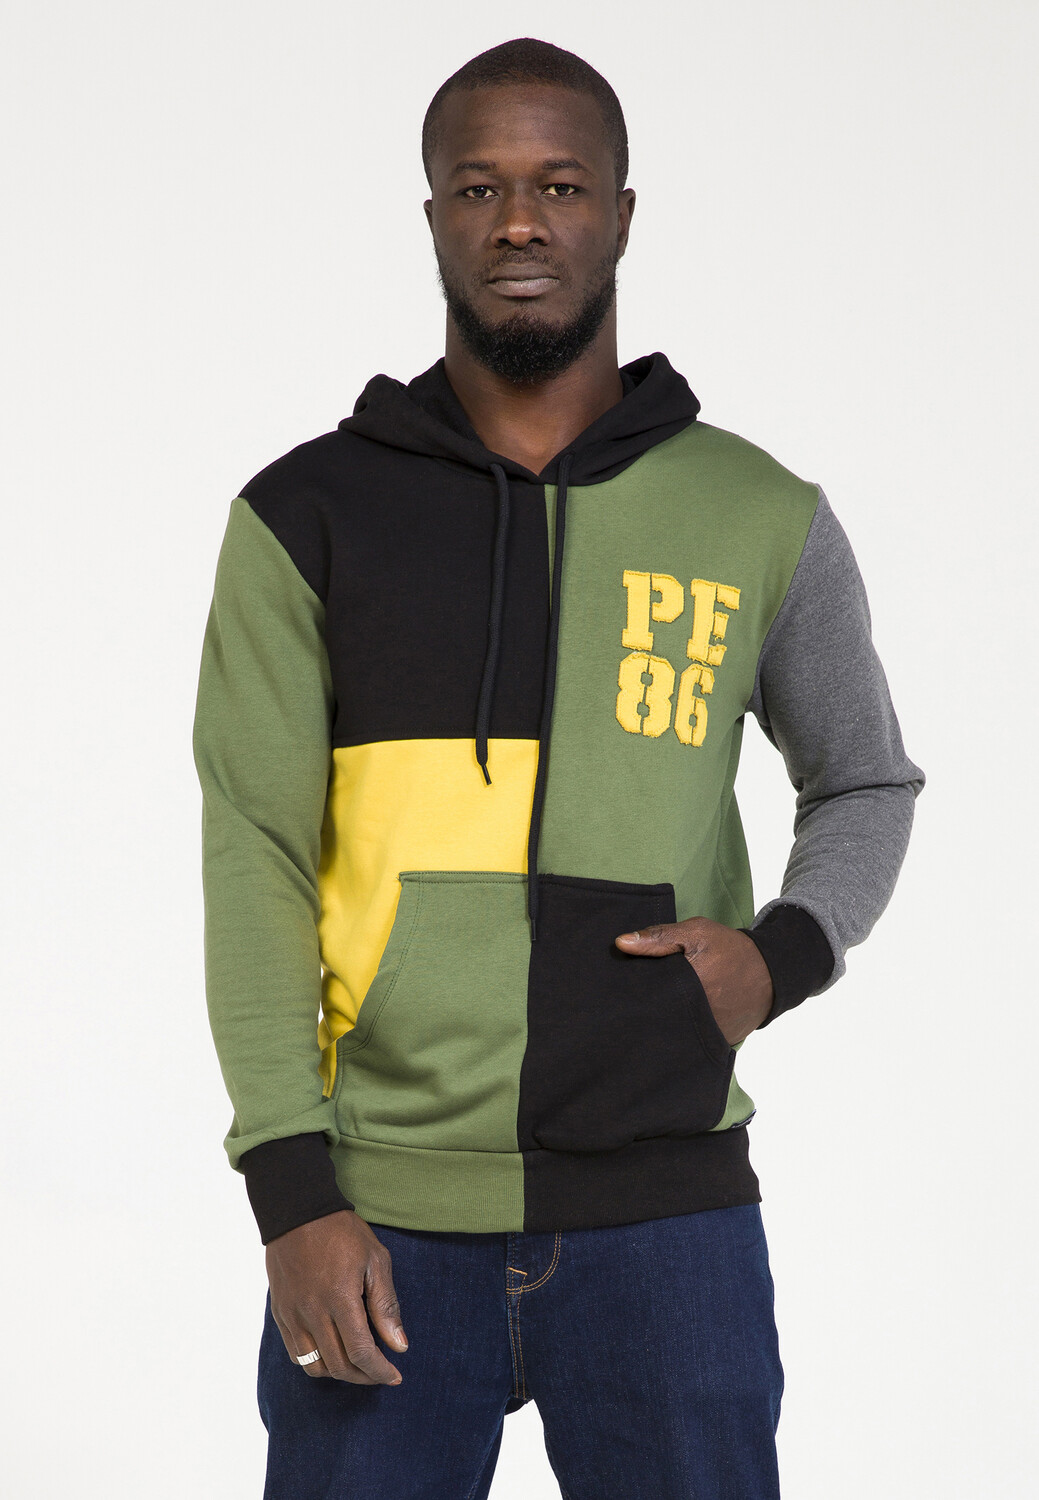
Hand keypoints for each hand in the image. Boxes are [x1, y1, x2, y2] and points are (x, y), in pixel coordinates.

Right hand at [265, 1209, 408, 1383]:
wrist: (298, 1212)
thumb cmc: (342, 1233)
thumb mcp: (375, 1260)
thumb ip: (386, 1305)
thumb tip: (399, 1345)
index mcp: (340, 1298)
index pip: (361, 1352)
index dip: (380, 1371)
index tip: (395, 1376)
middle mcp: (312, 1312)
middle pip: (339, 1365)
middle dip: (364, 1376)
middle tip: (380, 1372)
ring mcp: (292, 1315)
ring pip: (315, 1366)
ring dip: (339, 1373)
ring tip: (357, 1365)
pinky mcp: (281, 1313)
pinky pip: (296, 1353)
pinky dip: (316, 1362)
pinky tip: (332, 1352)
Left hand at [614, 916, 773, 1044]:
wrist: (770, 973)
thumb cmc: (730, 950)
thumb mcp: (697, 932)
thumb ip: (659, 937)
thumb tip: (620, 942)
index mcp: (688, 985)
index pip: (647, 995)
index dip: (633, 991)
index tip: (622, 988)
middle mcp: (697, 1015)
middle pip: (658, 1017)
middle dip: (647, 1009)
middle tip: (634, 1002)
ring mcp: (709, 1033)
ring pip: (674, 1032)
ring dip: (665, 1023)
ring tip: (655, 1012)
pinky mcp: (718, 1043)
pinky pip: (693, 1042)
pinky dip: (684, 1032)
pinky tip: (677, 1021)